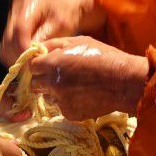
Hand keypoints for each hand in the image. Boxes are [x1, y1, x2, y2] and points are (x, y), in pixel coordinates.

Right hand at [0, 0, 104, 66]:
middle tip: (29, 68)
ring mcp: (13, 16)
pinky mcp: (12, 25)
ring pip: (6, 42)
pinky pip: (7, 44)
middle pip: (9, 36)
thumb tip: (32, 55)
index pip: (20, 28)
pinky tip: (25, 60)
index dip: (23, 47)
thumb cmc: (67, 14)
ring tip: (28, 66)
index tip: (30, 61)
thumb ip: (46, 38)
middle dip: (18, 54)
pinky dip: (14, 54)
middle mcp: (17, 7)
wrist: (66, 7)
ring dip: (14, 56)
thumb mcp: (61, 26)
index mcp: (30, 2)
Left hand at [28, 37, 148, 120]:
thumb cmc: (104, 57)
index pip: (31, 66)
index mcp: (52, 64)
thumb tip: (38, 48)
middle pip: (35, 84)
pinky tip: (82, 95)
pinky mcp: (69, 114)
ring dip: (55, 92)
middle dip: (43, 79)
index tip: (48, 64)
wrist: (124, 82)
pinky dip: (68, 102)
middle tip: (60, 76)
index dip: (40, 64)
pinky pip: (61, 108)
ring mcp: (61, 101)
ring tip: (75, 85)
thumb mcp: (79, 41)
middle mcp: (53, 84)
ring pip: (47, 97)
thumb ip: (54, 44)